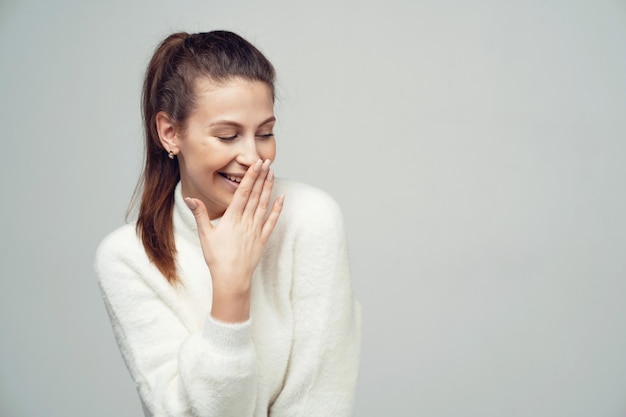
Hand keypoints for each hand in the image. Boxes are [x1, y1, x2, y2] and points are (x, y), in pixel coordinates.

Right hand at [184, 159, 283, 321]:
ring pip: (264, 205)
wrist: (231, 278)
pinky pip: (272, 221)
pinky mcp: (262, 239)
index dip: (250, 177)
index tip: (256, 164)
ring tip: (272, 174)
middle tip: (266, 162)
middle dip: (261, 177)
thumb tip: (189, 198)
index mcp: (232, 219)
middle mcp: (246, 222)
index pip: (243, 193)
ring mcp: (256, 230)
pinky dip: (277, 209)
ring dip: (268, 188)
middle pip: (255, 195)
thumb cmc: (216, 258)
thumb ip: (199, 214)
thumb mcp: (205, 235)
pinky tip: (281, 198)